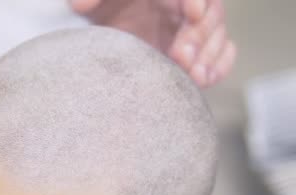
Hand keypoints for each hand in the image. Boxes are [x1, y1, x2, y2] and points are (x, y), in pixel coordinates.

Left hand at [70, 0, 235, 87]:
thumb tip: (81, 5)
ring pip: (217, 34)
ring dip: (210, 55)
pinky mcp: (196, 49)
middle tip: (182, 57)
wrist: (108, 27)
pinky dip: (219, 66)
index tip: (192, 12)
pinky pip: (221, 54)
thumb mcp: (96, 0)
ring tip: (195, 76)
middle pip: (209, 13)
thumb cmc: (105, 5)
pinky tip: (205, 80)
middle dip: (199, 35)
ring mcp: (192, 27)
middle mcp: (184, 4)